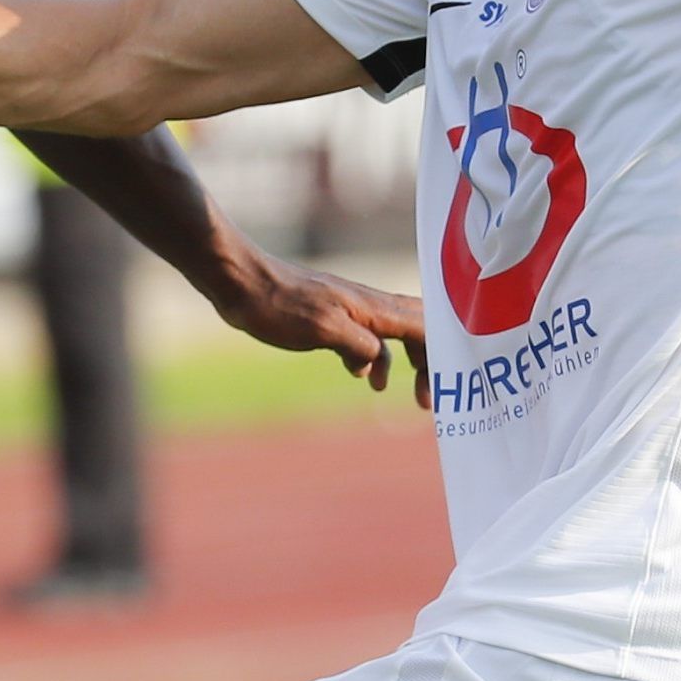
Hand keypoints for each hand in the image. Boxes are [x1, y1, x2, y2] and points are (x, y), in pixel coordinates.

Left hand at [214, 252, 429, 404]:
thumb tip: (378, 362)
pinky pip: (364, 338)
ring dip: (399, 362)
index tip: (437, 389)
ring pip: (391, 334)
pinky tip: (357, 374)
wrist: (241, 283)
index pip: (425, 328)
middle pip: (417, 328)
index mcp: (372, 307)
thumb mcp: (321, 330)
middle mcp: (368, 305)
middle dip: (428, 360)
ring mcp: (350, 310)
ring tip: (384, 390)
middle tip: (424, 397)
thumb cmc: (277, 305)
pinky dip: (369, 358)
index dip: (438, 358)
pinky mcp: (331, 317)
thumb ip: (358, 344)